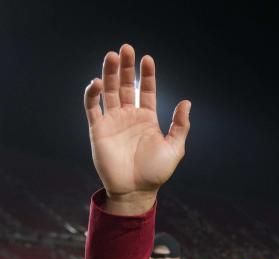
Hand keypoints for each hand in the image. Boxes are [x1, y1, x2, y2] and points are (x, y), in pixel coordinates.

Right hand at [84, 44, 190, 214]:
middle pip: (125, 85)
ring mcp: (112, 121)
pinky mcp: (98, 129)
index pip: (145, 90)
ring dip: (108, 73)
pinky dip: (92, 94)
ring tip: (111, 56)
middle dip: (125, 67)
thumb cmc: (155, 172)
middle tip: (125, 48)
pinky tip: (96, 81)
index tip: (147, 58)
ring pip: (109, 91)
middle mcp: (128, 116)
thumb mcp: (174, 148)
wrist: (135, 191)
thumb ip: (180, 125)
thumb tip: (186, 102)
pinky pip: (92, 107)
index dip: (146, 74)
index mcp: (147, 118)